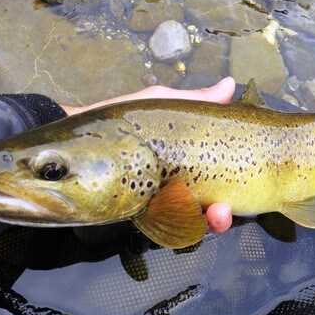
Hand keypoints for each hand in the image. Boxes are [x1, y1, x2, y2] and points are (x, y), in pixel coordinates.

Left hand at [61, 77, 234, 233]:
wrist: (78, 141)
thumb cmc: (123, 119)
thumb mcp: (162, 104)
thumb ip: (195, 100)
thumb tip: (229, 85)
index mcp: (191, 165)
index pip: (218, 186)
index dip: (232, 195)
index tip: (237, 195)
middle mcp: (180, 189)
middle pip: (208, 212)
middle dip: (221, 218)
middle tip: (222, 213)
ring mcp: (160, 205)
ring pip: (190, 225)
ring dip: (204, 226)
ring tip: (208, 218)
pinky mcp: (140, 216)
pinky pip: (163, 229)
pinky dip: (175, 229)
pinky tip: (177, 220)